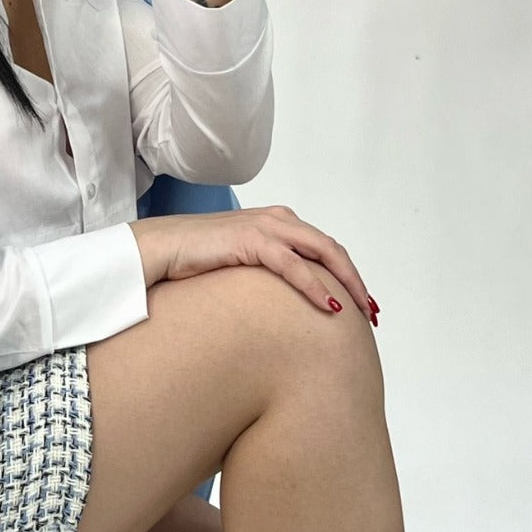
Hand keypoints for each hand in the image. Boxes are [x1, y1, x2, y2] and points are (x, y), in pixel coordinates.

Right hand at [130, 208, 378, 324]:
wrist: (160, 247)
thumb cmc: (194, 259)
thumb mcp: (240, 263)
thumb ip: (264, 270)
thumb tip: (280, 301)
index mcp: (276, 222)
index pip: (323, 247)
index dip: (346, 274)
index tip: (359, 302)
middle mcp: (277, 219)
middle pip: (331, 249)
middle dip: (355, 280)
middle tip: (370, 311)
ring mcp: (266, 227)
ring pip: (321, 252)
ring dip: (345, 282)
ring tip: (359, 311)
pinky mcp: (251, 240)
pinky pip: (293, 265)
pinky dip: (314, 286)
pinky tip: (328, 306)